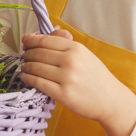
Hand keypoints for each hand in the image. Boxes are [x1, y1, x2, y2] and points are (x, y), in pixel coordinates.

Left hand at [21, 30, 135, 135]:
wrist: (110, 100)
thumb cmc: (96, 77)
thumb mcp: (84, 54)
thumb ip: (64, 44)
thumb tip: (38, 36)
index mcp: (76, 48)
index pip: (45, 40)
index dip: (31, 41)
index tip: (25, 42)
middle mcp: (70, 61)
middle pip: (37, 53)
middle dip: (27, 54)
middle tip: (24, 57)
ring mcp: (66, 78)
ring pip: (35, 67)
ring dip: (25, 66)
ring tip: (25, 67)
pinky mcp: (63, 94)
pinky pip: (37, 82)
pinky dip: (28, 78)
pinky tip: (26, 77)